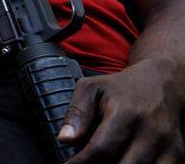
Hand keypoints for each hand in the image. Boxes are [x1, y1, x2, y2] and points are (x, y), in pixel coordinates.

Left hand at [59, 58, 184, 162]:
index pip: (101, 148)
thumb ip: (77, 112)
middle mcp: (150, 131)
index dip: (82, 162)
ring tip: (105, 161)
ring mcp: (167, 145)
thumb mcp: (92, 88)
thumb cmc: (121, 88)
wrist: (161, 83)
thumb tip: (65, 139)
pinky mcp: (178, 154)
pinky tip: (125, 161)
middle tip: (87, 163)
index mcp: (126, 113)